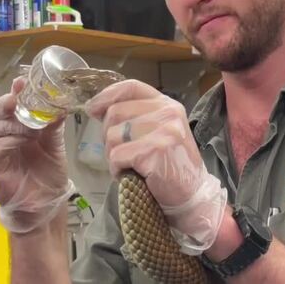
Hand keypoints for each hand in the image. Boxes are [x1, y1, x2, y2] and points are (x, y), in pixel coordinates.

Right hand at [0, 77, 73, 232]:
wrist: (45, 205)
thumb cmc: (47, 174)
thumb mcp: (54, 144)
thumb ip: (53, 125)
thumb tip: (60, 104)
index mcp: (14, 126)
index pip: (10, 103)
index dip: (15, 91)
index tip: (23, 81)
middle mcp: (0, 135)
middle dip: (7, 102)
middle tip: (19, 97)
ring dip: (12, 122)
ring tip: (31, 125)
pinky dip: (6, 141)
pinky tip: (20, 140)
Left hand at [86, 79, 226, 254]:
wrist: (191, 197)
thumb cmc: (168, 166)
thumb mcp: (157, 132)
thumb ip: (134, 117)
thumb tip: (96, 108)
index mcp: (167, 104)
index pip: (131, 87)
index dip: (106, 95)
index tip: (92, 109)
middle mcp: (168, 112)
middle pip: (115, 113)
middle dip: (108, 136)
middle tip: (122, 154)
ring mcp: (163, 130)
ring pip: (112, 136)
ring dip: (113, 156)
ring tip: (130, 166)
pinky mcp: (155, 150)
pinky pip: (117, 156)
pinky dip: (117, 169)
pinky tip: (132, 175)